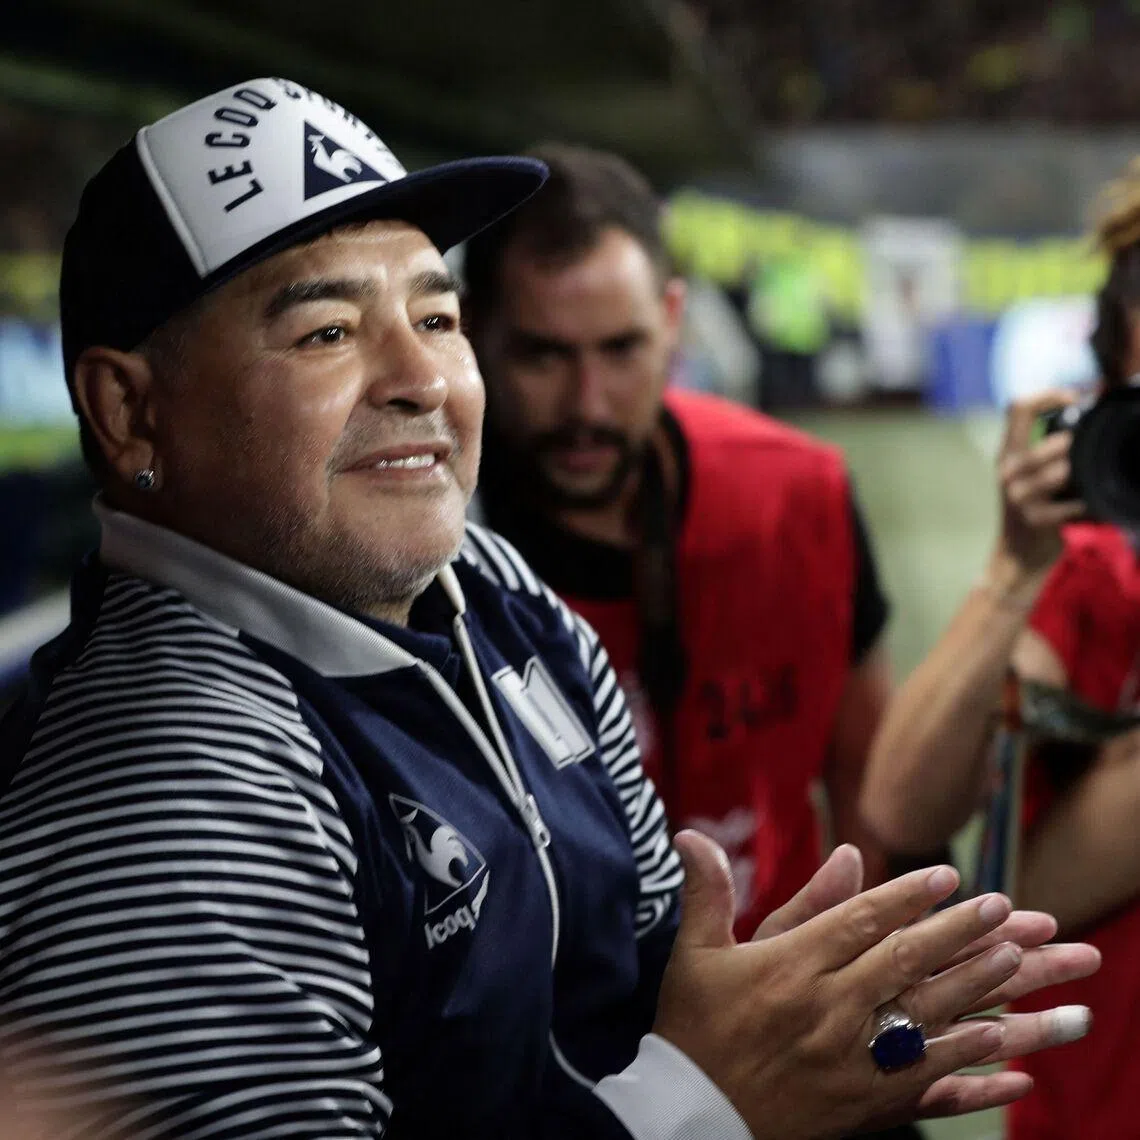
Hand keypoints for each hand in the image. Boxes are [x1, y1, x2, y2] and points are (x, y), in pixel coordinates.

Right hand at [654, 832, 1100, 1139]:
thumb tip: (690, 832)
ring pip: (924, 1014)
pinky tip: (1000, 1041)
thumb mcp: (696, 953)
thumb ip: (706, 890)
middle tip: (1001, 906)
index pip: (858, 922)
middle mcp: (826, 1008)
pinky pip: (925, 1076)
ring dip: (975, 984)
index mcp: (788, 967)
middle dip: (957, 930)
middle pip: (903, 961)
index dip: (906, 897)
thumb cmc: (694, 1027)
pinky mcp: (863, 1101)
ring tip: (1016, 957)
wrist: (695, 1116)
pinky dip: (965, 1058)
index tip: (947, 876)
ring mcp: (849, 1058)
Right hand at [994, 391, 1086, 577]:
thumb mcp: (1025, 474)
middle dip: (1076, 450)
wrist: (1017, 555)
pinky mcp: (1035, 518)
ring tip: (1077, 488)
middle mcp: (1008, 470)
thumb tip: (1079, 412)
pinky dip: (1084, 506)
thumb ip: (1040, 447)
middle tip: (1081, 459)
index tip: (1075, 399)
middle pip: (1056, 441)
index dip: (1049, 395)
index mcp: (1006, 453)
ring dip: (1079, 479)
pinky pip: (1075, 504)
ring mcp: (1019, 496)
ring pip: (1065, 471)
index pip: (1019, 406)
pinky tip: (1080, 509)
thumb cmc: (1031, 509)